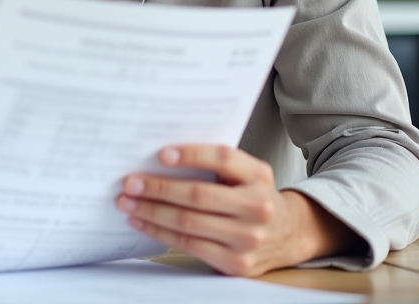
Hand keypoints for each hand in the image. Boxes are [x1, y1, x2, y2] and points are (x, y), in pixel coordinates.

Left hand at [117, 145, 360, 276]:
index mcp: (258, 176)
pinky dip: (160, 232)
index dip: (191, 155)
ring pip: (189, 223)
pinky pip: (189, 244)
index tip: (161, 154)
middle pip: (199, 195)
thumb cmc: (255, 196)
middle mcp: (257, 207)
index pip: (223, 158)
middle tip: (130, 183)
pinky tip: (142, 221)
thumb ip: (217, 163)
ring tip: (127, 202)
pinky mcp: (236, 263)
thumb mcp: (248, 172)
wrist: (290, 234)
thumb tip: (161, 157)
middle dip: (158, 188)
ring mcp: (248, 238)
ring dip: (151, 212)